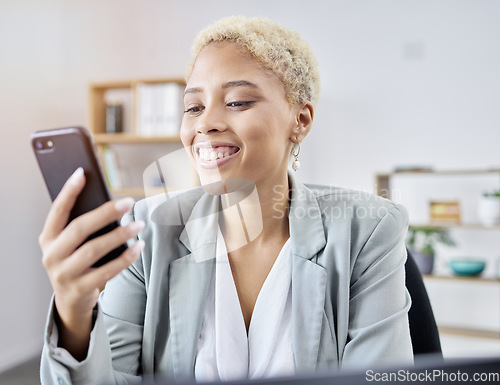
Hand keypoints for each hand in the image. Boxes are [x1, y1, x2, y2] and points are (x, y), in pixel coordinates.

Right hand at [39, 167, 144, 358]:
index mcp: (47, 239)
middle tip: (128, 202)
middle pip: (80, 229)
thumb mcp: (69, 244)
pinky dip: (125, 258)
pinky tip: (138, 246)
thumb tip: (108, 202)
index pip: (57, 211)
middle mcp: (52, 255)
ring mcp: (64, 274)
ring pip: (94, 249)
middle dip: (105, 212)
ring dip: (120, 235)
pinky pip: (107, 271)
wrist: (70, 301)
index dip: (68, 191)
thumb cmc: (75, 262)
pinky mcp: (81, 289)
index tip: (82, 173)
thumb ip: (81, 226)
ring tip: (139, 224)